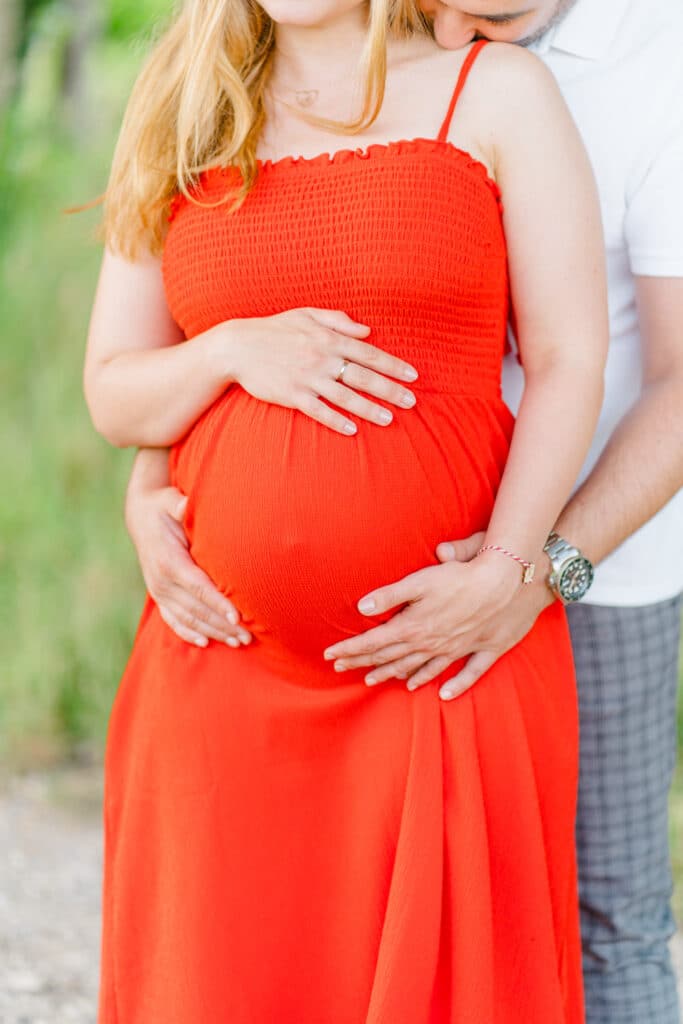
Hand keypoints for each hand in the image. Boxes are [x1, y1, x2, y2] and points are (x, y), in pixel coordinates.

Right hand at [125, 479, 251, 648]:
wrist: (140, 516)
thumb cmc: (164, 507)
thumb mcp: (171, 501)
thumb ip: (181, 507)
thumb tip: (187, 504)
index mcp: (169, 561)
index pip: (198, 587)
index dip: (218, 603)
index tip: (238, 616)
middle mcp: (162, 581)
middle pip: (197, 609)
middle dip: (223, 625)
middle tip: (248, 637)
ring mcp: (159, 591)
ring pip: (188, 619)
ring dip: (213, 632)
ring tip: (236, 642)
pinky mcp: (158, 595)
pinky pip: (172, 620)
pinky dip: (188, 633)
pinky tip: (204, 643)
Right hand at [221, 308, 418, 435]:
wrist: (238, 346)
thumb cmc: (275, 329)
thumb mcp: (307, 314)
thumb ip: (338, 320)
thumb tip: (368, 330)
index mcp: (329, 338)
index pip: (369, 353)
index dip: (393, 365)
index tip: (413, 376)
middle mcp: (322, 358)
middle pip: (363, 376)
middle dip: (390, 389)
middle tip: (412, 401)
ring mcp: (308, 378)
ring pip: (345, 396)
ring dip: (369, 409)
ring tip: (389, 419)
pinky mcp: (292, 395)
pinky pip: (319, 411)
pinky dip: (336, 420)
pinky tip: (353, 430)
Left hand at [323, 550, 523, 698]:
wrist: (511, 582)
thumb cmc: (463, 576)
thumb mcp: (421, 580)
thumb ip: (390, 595)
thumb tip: (361, 606)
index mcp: (415, 626)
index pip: (374, 642)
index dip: (351, 649)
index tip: (329, 656)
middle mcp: (433, 643)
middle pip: (392, 657)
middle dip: (364, 662)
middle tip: (342, 669)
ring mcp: (458, 649)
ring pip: (421, 667)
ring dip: (395, 674)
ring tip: (375, 681)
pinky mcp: (484, 650)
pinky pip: (466, 674)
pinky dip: (453, 685)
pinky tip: (442, 694)